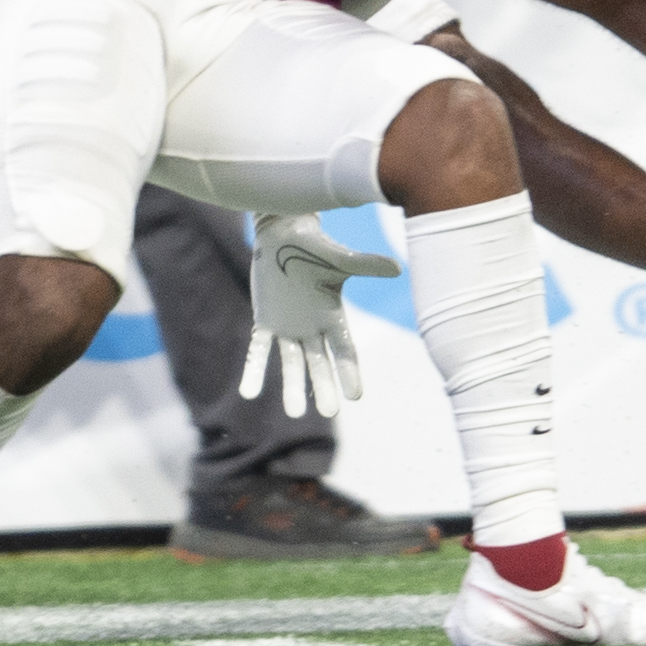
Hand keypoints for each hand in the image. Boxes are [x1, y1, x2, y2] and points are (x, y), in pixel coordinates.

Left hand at [239, 213, 399, 418]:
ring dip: (292, 387)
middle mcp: (312, 327)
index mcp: (333, 315)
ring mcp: (287, 327)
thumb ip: (366, 265)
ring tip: (294, 413)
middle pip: (320, 363)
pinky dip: (255, 371)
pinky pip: (259, 351)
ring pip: (292, 363)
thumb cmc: (315, 244)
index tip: (356, 396)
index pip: (345, 349)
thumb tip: (397, 267)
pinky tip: (248, 393)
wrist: (283, 233)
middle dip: (324, 386)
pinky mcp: (265, 321)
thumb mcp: (340, 259)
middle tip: (329, 413)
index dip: (350, 371)